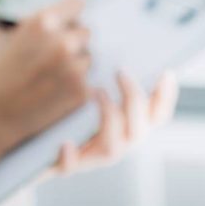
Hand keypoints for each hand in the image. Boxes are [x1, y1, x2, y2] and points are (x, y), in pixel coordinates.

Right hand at [0, 0, 92, 154]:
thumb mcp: (2, 36)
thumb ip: (30, 21)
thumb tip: (57, 13)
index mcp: (44, 22)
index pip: (76, 5)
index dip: (70, 15)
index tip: (68, 22)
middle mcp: (63, 42)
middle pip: (85, 32)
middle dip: (73, 41)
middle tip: (57, 54)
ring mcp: (73, 68)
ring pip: (88, 57)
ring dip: (76, 64)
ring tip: (51, 76)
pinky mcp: (80, 92)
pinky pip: (87, 80)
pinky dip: (75, 85)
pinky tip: (54, 92)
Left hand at [50, 69, 178, 175]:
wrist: (38, 137)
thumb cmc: (75, 101)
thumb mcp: (98, 82)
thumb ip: (112, 71)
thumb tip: (129, 39)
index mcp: (131, 123)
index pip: (159, 114)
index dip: (167, 96)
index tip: (165, 72)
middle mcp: (119, 142)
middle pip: (140, 130)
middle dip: (134, 99)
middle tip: (120, 71)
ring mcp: (94, 156)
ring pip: (113, 149)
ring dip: (109, 118)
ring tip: (97, 92)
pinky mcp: (67, 164)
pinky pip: (71, 167)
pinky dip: (71, 157)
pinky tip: (65, 142)